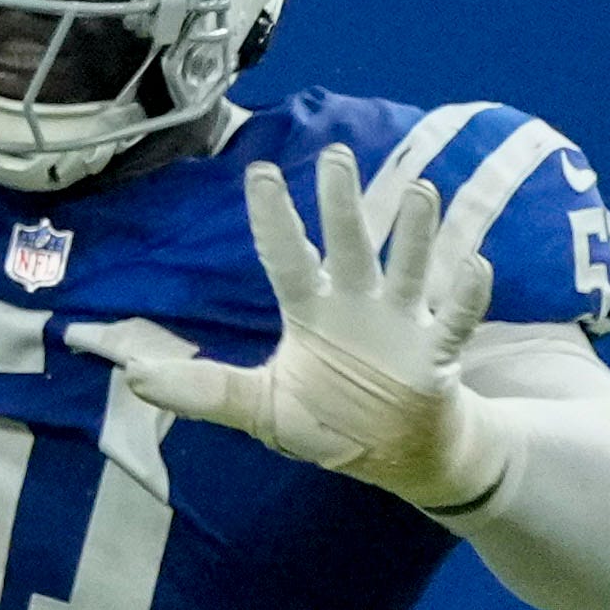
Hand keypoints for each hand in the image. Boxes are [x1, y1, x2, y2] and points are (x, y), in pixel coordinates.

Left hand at [67, 147, 515, 510]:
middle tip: (338, 153)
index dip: (274, 219)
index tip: (260, 172)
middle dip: (343, 202)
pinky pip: (455, 319)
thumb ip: (204, 391)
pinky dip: (467, 295)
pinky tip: (475, 263)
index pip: (287, 257)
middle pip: (350, 244)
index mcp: (312, 310)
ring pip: (409, 266)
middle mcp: (358, 303)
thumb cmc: (327, 421)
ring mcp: (402, 323)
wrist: (394, 456)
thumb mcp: (258, 408)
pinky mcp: (437, 354)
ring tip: (419, 192)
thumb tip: (135, 377)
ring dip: (415, 232)